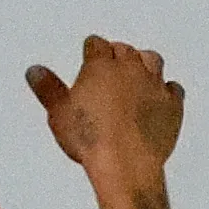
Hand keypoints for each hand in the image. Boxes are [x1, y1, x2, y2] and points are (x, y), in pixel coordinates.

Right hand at [29, 37, 185, 179]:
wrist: (126, 164)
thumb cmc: (90, 139)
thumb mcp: (59, 114)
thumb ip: (48, 89)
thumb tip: (34, 71)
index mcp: (100, 66)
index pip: (96, 44)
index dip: (92, 49)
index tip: (90, 54)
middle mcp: (130, 69)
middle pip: (125, 50)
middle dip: (117, 55)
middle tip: (111, 66)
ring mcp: (154, 85)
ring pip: (152, 60)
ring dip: (144, 64)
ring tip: (137, 74)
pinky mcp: (172, 105)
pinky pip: (174, 89)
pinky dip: (167, 90)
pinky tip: (161, 97)